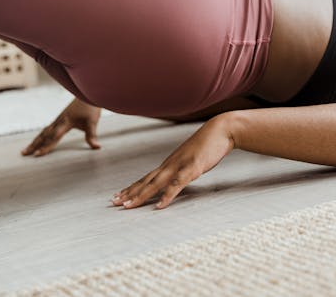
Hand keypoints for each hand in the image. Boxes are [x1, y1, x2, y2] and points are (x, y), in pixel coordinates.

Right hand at [22, 98, 101, 156]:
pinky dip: (40, 137)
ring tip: (25, 150)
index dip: (47, 146)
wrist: (87, 93)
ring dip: (35, 142)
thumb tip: (97, 147)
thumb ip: (92, 135)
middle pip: (44, 135)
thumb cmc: (90, 107)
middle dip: (34, 145)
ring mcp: (58, 120)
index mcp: (66, 122)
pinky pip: (47, 130)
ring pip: (43, 132)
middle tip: (23, 153)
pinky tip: (37, 141)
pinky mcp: (59, 119)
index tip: (38, 154)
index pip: (54, 136)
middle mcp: (59, 121)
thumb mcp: (92, 122)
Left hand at [111, 114, 235, 209]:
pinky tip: (159, 206)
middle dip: (129, 193)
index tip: (119, 196)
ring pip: (156, 184)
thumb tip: (176, 178)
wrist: (221, 130)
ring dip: (141, 195)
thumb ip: (182, 169)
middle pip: (145, 181)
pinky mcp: (191, 169)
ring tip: (128, 206)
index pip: (146, 178)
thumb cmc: (207, 145)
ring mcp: (179, 166)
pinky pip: (177, 185)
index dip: (132, 187)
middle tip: (113, 203)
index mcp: (169, 164)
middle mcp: (170, 165)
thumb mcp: (191, 159)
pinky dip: (167, 196)